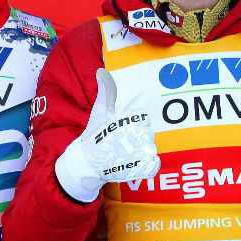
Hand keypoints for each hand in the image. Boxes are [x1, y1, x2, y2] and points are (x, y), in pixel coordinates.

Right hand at [55, 68, 159, 201]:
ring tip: (125, 155)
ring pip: (151, 148)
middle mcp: (137, 136)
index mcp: (129, 119)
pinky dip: (148, 164)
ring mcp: (140, 153)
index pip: (144, 120)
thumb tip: (101, 71)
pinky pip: (154, 163)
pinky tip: (135, 162)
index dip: (134, 125)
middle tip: (122, 144)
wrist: (87, 163)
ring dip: (141, 151)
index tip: (121, 130)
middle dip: (138, 138)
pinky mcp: (142, 168)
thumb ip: (106, 91)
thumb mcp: (100, 110)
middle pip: (149, 134)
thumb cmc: (95, 134)